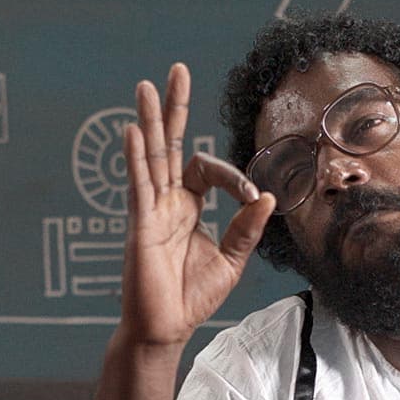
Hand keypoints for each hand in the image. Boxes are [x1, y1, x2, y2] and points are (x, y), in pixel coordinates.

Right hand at [120, 62, 275, 347]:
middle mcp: (166, 202)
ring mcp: (150, 210)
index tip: (251, 196)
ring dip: (149, 121)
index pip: (207, 171)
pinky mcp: (140, 226)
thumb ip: (246, 228)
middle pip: (169, 145)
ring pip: (150, 157)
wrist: (166, 329)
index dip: (233, 177)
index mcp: (187, 208)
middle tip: (176, 70)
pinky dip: (135, 158)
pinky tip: (133, 132)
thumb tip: (266, 196)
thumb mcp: (231, 260)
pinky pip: (138, 186)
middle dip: (174, 109)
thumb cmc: (193, 298)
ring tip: (145, 87)